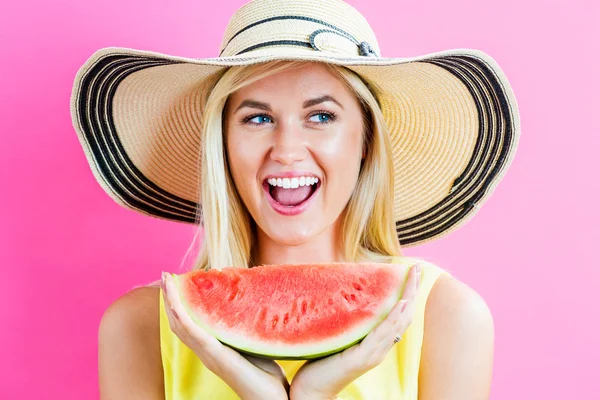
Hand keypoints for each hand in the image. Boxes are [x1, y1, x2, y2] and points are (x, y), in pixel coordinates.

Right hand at [161, 272, 288, 399]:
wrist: (273, 399)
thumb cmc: (268, 375)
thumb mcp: (254, 343)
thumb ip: (248, 328)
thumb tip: (257, 303)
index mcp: (213, 347)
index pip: (190, 322)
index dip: (181, 303)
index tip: (178, 281)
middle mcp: (207, 351)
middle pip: (180, 321)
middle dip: (171, 298)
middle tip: (166, 275)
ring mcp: (209, 355)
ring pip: (182, 324)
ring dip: (171, 301)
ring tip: (166, 279)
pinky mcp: (216, 357)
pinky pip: (193, 334)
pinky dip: (182, 316)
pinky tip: (176, 303)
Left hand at [289, 264, 420, 399]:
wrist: (311, 392)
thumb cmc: (322, 364)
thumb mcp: (339, 337)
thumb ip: (350, 323)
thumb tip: (351, 297)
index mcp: (377, 344)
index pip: (399, 316)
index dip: (408, 295)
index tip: (412, 273)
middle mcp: (380, 349)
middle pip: (404, 317)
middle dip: (412, 291)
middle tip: (418, 268)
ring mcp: (372, 354)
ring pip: (397, 324)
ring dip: (407, 299)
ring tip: (413, 279)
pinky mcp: (361, 358)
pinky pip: (381, 335)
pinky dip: (393, 319)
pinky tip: (400, 304)